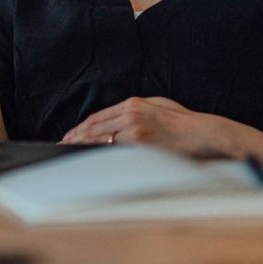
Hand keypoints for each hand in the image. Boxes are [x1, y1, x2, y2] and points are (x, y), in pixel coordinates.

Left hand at [59, 96, 226, 157]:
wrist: (201, 133)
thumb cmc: (182, 121)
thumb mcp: (156, 105)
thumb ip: (136, 110)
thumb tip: (119, 119)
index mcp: (132, 103)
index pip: (97, 117)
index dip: (81, 127)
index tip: (70, 135)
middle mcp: (129, 114)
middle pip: (94, 127)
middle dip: (76, 137)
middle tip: (62, 145)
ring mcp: (133, 129)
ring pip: (100, 139)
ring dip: (83, 146)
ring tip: (69, 152)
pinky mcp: (140, 144)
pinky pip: (114, 151)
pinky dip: (100, 154)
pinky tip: (89, 160)